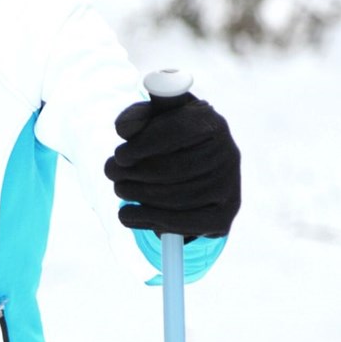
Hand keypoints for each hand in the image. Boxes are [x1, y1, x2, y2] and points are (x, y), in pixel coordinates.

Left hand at [104, 93, 240, 238]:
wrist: (198, 168)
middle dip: (133, 173)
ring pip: (174, 199)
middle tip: (111, 173)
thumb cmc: (167, 137)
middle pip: (172, 170)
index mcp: (209, 122)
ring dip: (137, 196)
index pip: (176, 132)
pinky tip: (127, 214)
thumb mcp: (152, 119)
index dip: (142, 146)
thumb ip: (137, 117)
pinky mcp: (224, 216)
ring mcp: (228, 187)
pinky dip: (149, 220)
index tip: (120, 156)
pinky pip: (183, 224)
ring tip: (119, 189)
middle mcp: (227, 153)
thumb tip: (124, 129)